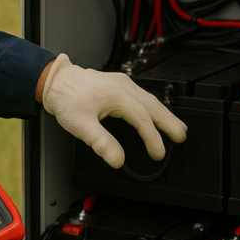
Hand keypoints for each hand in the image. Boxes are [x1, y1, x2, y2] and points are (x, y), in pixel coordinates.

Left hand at [41, 54, 187, 168]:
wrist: (56, 80)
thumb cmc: (67, 98)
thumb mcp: (81, 125)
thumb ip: (101, 143)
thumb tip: (118, 159)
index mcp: (117, 95)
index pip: (142, 119)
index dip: (152, 138)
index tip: (157, 153)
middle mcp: (124, 87)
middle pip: (154, 106)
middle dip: (170, 123)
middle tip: (182, 136)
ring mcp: (123, 84)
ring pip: (150, 100)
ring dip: (164, 114)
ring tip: (176, 127)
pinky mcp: (119, 85)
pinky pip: (143, 96)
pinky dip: (153, 108)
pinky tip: (156, 114)